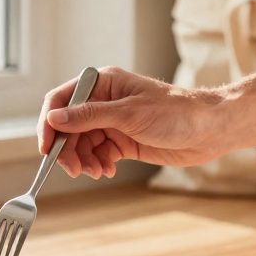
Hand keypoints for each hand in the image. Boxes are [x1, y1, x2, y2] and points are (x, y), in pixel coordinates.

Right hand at [37, 66, 232, 177]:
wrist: (209, 130)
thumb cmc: (175, 113)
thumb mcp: (128, 114)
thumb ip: (88, 117)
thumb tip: (54, 118)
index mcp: (102, 83)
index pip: (62, 100)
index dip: (49, 123)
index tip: (45, 147)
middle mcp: (104, 101)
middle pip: (69, 126)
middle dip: (67, 149)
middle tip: (74, 169)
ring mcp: (113, 122)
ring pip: (82, 143)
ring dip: (83, 160)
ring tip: (96, 171)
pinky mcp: (123, 141)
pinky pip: (97, 153)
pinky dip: (97, 164)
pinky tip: (107, 170)